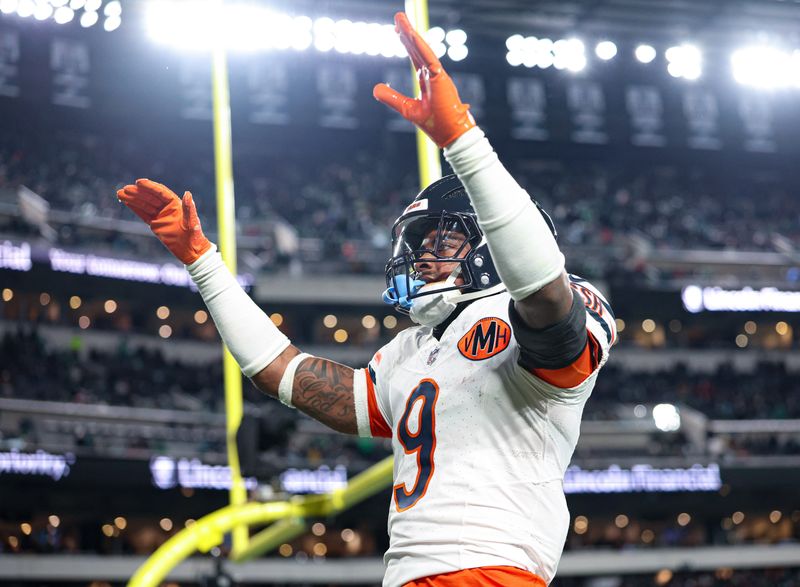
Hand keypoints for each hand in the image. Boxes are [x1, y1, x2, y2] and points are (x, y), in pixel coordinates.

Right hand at [117, 179, 211, 264]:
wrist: (191, 251)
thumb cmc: (194, 236)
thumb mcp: (191, 222)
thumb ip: (188, 208)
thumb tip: (187, 193)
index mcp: (176, 204)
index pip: (160, 192)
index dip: (149, 186)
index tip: (138, 182)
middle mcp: (167, 208)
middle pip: (150, 197)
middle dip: (137, 192)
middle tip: (124, 188)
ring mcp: (160, 215)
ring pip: (144, 204)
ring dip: (132, 199)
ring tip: (119, 193)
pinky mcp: (155, 224)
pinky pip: (143, 214)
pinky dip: (134, 208)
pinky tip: (125, 202)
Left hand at [373, 12, 474, 147]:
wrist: (451, 135)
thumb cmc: (434, 124)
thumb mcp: (407, 109)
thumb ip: (392, 97)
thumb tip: (375, 88)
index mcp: (427, 80)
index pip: (415, 56)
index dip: (406, 43)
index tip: (396, 31)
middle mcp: (433, 74)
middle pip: (418, 48)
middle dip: (407, 32)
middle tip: (397, 17)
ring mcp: (438, 75)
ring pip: (423, 50)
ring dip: (412, 34)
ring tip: (401, 20)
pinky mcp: (442, 79)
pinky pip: (429, 59)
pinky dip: (421, 47)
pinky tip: (411, 36)